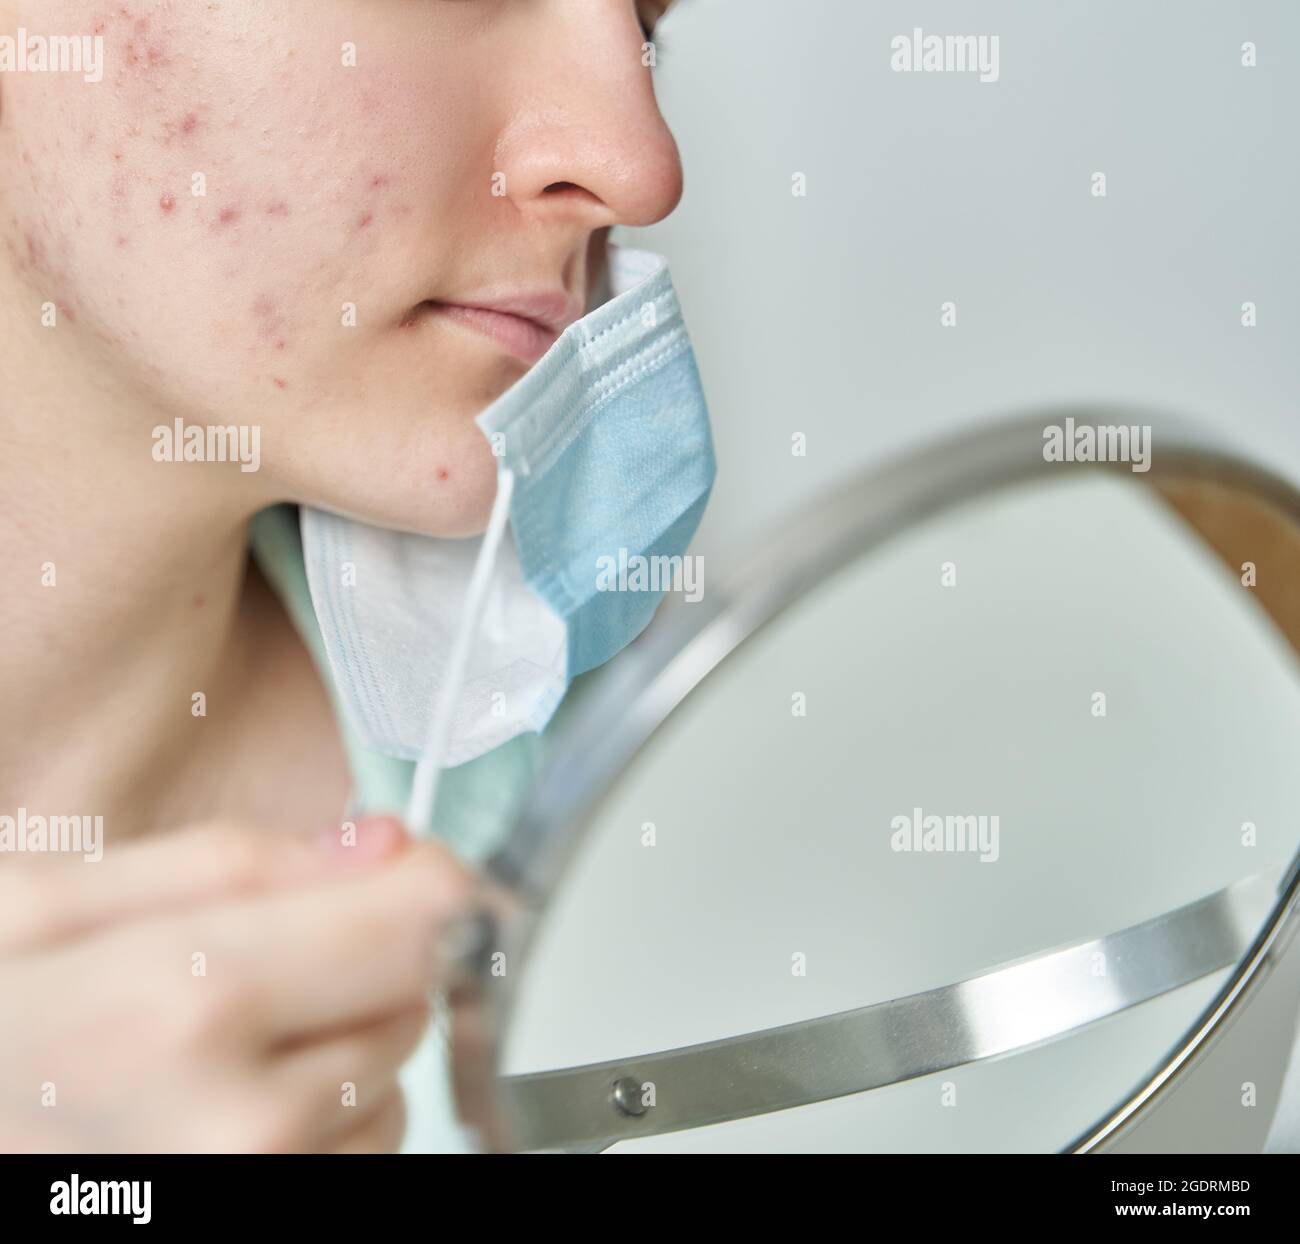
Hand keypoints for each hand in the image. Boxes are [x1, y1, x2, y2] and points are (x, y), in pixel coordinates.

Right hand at [0, 816, 474, 1152]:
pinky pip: (363, 1156)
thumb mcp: (44, 903)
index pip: (418, 925)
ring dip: (346, 1047)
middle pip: (414, 998)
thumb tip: (385, 845)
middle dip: (366, 960)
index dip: (426, 879)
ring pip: (395, 1082)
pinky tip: (233, 1105)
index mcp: (187, 1003)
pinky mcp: (274, 1229)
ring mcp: (257, 1198)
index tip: (409, 868)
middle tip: (262, 956)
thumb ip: (234, 861)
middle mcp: (243, 1127)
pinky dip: (327, 1122)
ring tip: (224, 1044)